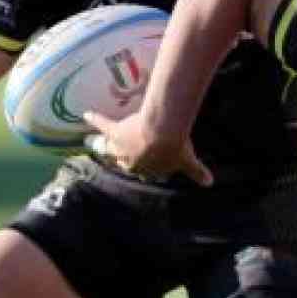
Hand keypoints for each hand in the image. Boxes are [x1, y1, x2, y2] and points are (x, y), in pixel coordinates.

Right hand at [82, 110, 212, 185]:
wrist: (163, 132)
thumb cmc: (176, 147)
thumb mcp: (186, 161)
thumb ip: (196, 172)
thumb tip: (209, 183)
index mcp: (146, 170)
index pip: (142, 172)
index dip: (143, 168)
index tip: (142, 165)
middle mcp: (129, 162)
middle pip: (122, 163)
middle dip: (121, 160)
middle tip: (119, 156)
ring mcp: (120, 147)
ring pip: (108, 148)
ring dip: (103, 146)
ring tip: (96, 142)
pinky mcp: (115, 131)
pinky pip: (102, 125)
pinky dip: (95, 119)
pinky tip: (86, 114)